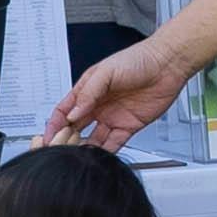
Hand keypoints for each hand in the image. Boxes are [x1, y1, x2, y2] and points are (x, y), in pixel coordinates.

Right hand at [45, 38, 187, 152]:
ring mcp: (113, 117)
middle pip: (75, 128)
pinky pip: (114, 143)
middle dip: (66, 140)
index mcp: (88, 92)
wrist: (168, 63)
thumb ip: (88, 93)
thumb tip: (72, 114)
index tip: (48, 138)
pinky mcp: (129, 126)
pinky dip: (105, 151)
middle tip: (61, 150)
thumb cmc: (139, 59)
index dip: (54, 125)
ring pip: (93, 139)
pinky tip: (98, 156)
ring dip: (84, 148)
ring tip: (77, 156)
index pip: (64, 112)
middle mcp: (98, 106)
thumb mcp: (107, 71)